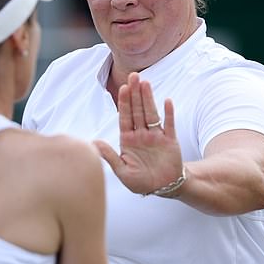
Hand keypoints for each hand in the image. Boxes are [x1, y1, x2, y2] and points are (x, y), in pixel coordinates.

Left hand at [94, 73, 183, 194]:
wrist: (163, 188)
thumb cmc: (141, 181)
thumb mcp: (122, 171)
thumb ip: (110, 157)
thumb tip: (93, 143)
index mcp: (128, 140)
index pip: (125, 118)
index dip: (124, 103)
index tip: (122, 88)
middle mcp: (141, 134)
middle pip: (138, 110)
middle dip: (135, 94)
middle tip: (134, 76)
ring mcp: (156, 136)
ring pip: (151, 113)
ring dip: (148, 99)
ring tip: (145, 83)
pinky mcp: (170, 140)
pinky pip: (169, 124)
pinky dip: (168, 113)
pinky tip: (167, 101)